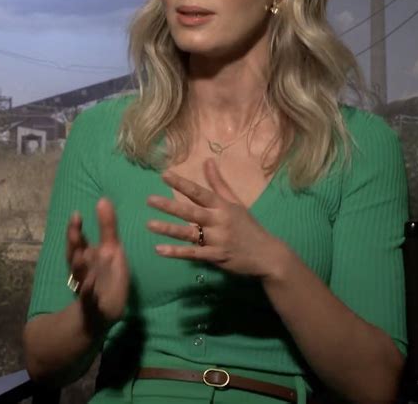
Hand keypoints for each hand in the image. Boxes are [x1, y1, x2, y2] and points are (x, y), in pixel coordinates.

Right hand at [66, 198, 128, 323]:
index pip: (78, 241)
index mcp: (87, 257)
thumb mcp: (111, 249)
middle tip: (74, 233)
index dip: (75, 230)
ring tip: (80, 255)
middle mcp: (83, 270)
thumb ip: (107, 226)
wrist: (103, 310)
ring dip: (79, 267)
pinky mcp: (94, 304)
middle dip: (74, 246)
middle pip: (74, 256)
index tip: (76, 215)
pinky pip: (89, 297)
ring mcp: (87, 287)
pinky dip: (88, 291)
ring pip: (80, 276)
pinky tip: (90, 283)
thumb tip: (103, 199)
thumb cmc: (107, 275)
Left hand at [147, 158, 283, 277]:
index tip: (165, 175)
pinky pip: (194, 254)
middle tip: (150, 200)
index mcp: (223, 206)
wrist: (267, 254)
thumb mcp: (235, 202)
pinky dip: (176, 252)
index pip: (199, 192)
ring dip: (169, 229)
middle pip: (191, 212)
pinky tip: (160, 249)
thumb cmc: (248, 226)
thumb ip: (219, 183)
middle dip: (170, 205)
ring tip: (149, 224)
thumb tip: (208, 160)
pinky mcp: (217, 257)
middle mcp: (219, 221)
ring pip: (190, 233)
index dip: (182, 183)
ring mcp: (218, 240)